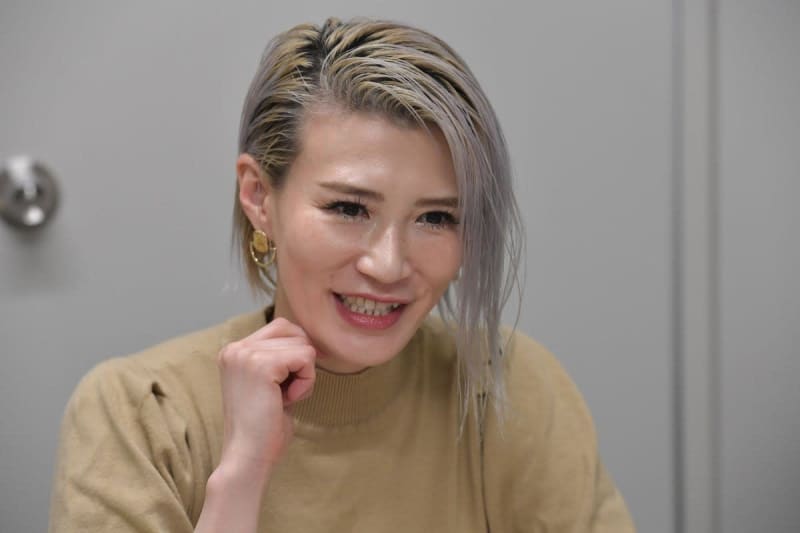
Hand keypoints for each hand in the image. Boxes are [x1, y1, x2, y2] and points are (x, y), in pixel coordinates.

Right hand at [216, 317, 316, 479]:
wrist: (247, 458)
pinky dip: (306, 382)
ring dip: (304, 376)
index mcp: (234, 351)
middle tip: (281, 395)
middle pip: (295, 332)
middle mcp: (235, 348)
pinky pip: (306, 358)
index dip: (296, 355)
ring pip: (303, 345)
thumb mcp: (270, 383)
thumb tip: (312, 341)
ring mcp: (245, 354)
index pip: (282, 327)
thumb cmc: (263, 428)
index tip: (282, 386)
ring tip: (282, 399)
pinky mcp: (261, 365)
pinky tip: (287, 401)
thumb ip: (281, 359)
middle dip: (300, 365)